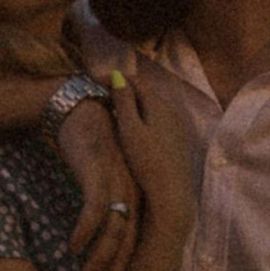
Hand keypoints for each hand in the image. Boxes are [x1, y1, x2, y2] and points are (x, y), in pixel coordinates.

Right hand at [57, 98, 142, 270]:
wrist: (81, 109)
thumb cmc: (91, 150)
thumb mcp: (104, 183)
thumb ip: (107, 212)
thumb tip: (99, 246)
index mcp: (138, 200)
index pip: (136, 248)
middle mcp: (134, 195)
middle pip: (128, 248)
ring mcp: (120, 184)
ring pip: (113, 234)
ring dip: (97, 263)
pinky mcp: (101, 172)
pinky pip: (94, 210)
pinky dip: (84, 232)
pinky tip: (72, 248)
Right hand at [109, 65, 195, 249]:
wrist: (171, 194)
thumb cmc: (147, 162)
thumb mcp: (130, 130)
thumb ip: (124, 102)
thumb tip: (118, 76)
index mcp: (159, 105)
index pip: (135, 81)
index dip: (114, 77)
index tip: (93, 79)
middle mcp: (171, 111)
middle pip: (144, 92)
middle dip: (123, 89)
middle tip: (100, 91)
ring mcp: (176, 127)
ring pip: (150, 107)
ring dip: (132, 103)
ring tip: (111, 107)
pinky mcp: (176, 141)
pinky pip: (155, 120)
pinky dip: (140, 117)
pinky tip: (129, 128)